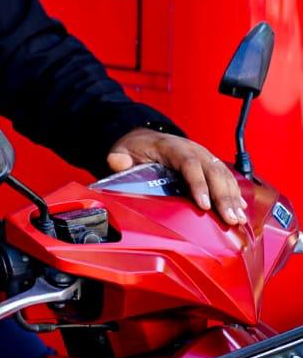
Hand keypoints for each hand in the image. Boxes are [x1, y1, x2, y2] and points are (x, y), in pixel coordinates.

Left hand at [107, 128, 247, 224]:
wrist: (148, 138)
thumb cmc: (138, 147)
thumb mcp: (124, 149)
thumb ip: (120, 156)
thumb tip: (117, 162)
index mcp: (175, 147)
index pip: (190, 165)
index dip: (199, 184)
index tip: (204, 205)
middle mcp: (195, 151)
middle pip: (214, 172)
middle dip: (223, 197)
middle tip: (230, 218)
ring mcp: (206, 158)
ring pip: (224, 177)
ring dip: (233, 198)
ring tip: (238, 220)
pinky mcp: (211, 166)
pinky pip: (228, 179)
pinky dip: (235, 195)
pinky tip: (241, 210)